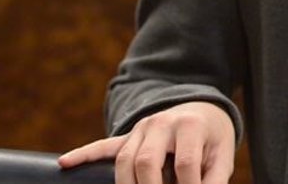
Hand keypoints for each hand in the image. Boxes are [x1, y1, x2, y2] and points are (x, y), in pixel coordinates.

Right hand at [58, 101, 235, 183]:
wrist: (201, 110)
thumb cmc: (212, 138)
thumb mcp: (222, 154)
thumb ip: (215, 180)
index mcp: (190, 125)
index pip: (185, 163)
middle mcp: (161, 123)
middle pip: (146, 161)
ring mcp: (141, 128)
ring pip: (123, 160)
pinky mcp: (128, 137)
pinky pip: (103, 146)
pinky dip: (84, 154)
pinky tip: (65, 163)